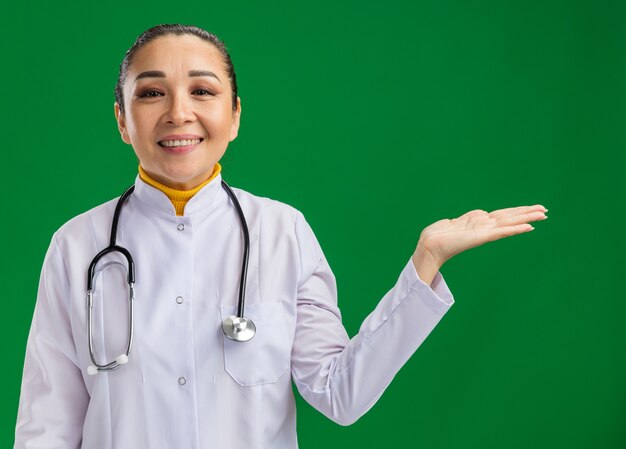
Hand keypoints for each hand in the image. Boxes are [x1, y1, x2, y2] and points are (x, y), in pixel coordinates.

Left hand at [411, 205, 547, 284]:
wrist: (429, 245)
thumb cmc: (438, 235)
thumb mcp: (456, 221)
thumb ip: (470, 217)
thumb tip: (482, 212)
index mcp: (479, 222)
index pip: (503, 215)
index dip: (518, 212)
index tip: (532, 209)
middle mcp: (485, 227)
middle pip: (510, 217)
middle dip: (527, 213)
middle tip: (546, 210)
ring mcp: (484, 231)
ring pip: (510, 222)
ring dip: (527, 218)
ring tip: (543, 214)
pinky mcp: (482, 236)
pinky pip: (502, 231)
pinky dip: (516, 229)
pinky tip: (529, 227)